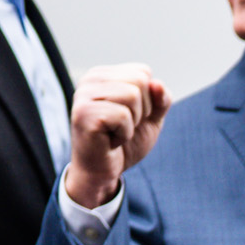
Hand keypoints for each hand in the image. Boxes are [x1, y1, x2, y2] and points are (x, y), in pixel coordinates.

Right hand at [65, 64, 169, 209]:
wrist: (103, 173)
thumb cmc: (124, 144)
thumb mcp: (151, 118)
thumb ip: (160, 99)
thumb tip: (157, 83)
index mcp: (104, 75)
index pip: (143, 72)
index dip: (147, 100)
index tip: (129, 116)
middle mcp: (90, 80)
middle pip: (139, 81)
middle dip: (142, 110)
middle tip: (123, 126)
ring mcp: (84, 95)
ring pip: (132, 95)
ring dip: (132, 123)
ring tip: (116, 132)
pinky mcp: (84, 114)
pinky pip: (123, 116)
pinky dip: (124, 134)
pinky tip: (110, 141)